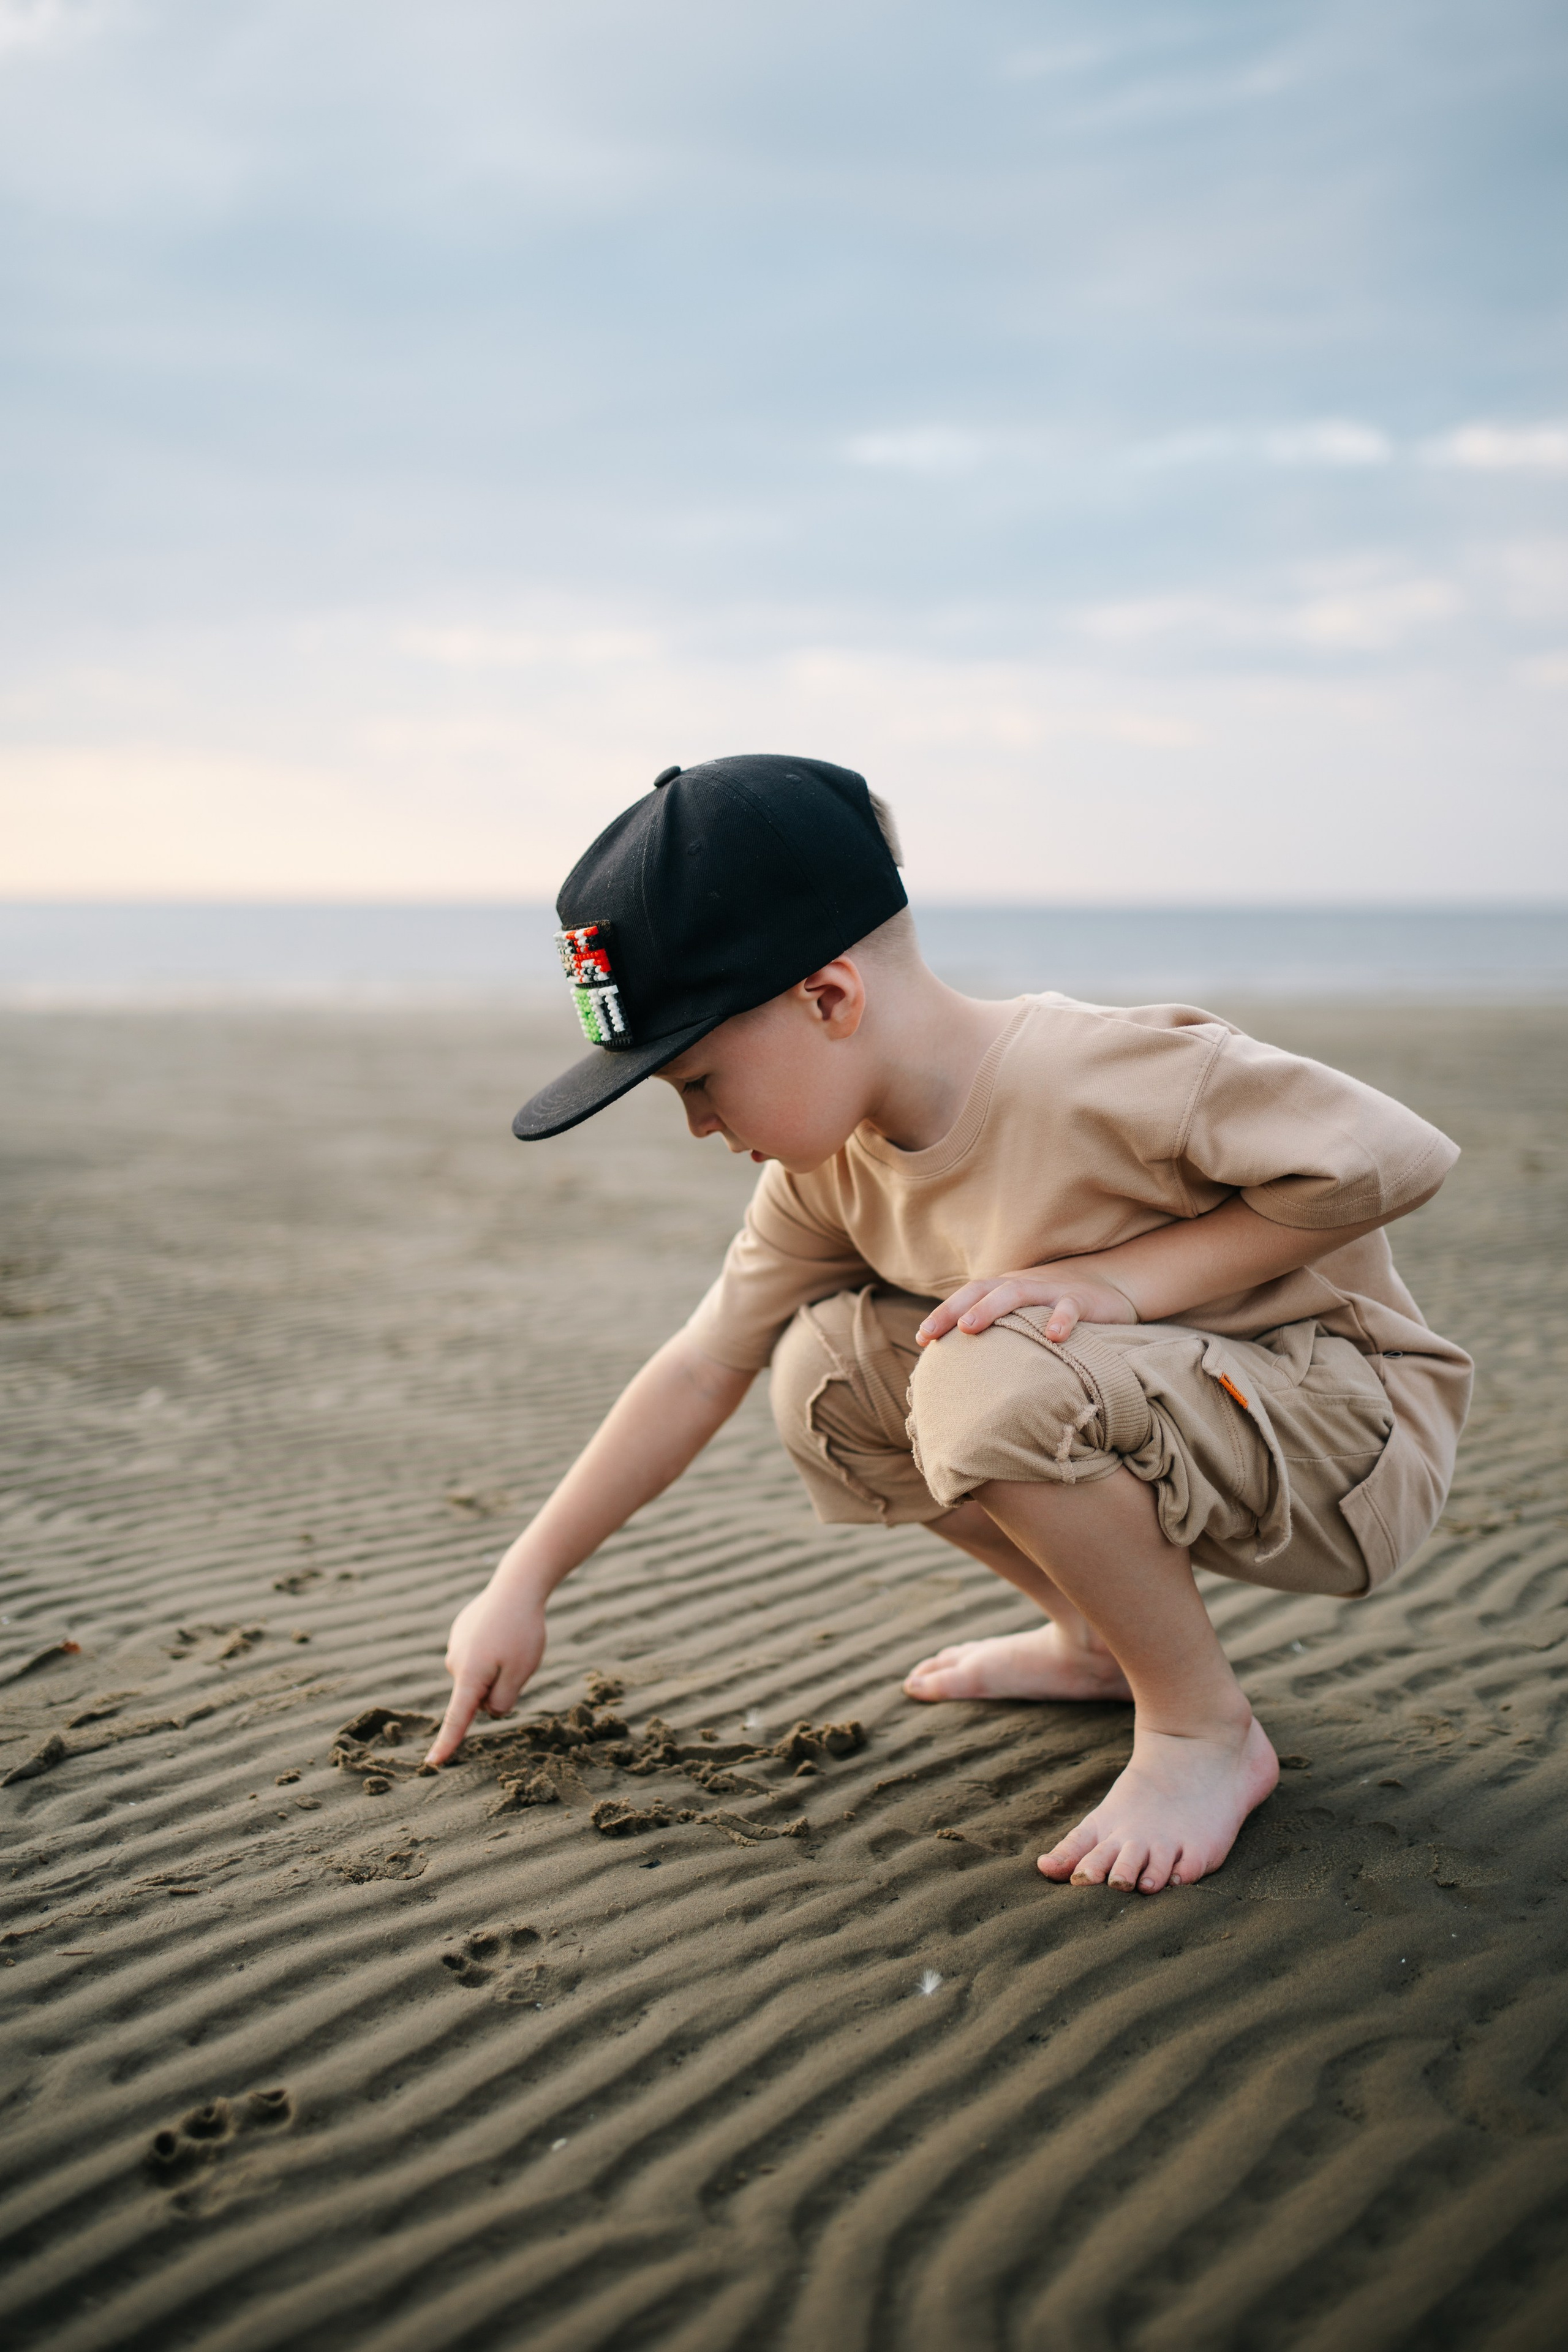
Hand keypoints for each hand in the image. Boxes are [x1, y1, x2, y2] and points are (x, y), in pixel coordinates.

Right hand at [425, 1584, 546, 1765]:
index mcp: (469, 1676)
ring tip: (512, 1640)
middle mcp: (455, 1663)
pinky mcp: (461, 1632)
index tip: (432, 1763)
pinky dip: (492, 1650)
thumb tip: (488, 1710)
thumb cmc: (522, 1631)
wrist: (516, 1585)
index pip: (458, 1718)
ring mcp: (456, 1646)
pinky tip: (503, 1629)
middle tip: (519, 1660)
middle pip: (479, 1696)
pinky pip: (479, 1655)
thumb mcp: (520, 1672)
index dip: (448, 1743)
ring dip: (497, 1667)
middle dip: (499, 1688)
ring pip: (480, 1675)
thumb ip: (503, 1700)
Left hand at [916, 1263, 1139, 1348]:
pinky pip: (1069, 1307)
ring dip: (992, 1308)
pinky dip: (1061, 1319)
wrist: (1110, 1281)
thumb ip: (999, 1325)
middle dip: (957, 1310)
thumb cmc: (1055, 1303)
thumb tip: (963, 1359)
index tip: (921, 1338)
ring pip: (1018, 1293)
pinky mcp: (1082, 1299)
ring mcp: (1052, 1290)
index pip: (969, 1294)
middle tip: (934, 1333)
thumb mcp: (1024, 1310)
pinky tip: (1053, 1336)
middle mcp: (1024, 1284)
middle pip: (985, 1290)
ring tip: (972, 1327)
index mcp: (1006, 1286)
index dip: (944, 1313)